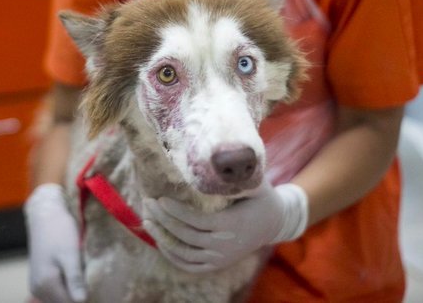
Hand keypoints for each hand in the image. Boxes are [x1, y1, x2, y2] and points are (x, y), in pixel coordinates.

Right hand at [24, 184, 86, 302]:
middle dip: (81, 295)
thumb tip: (82, 302)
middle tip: (97, 282)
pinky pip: (57, 291)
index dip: (88, 298)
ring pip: (61, 298)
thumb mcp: (70, 253)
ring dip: (75, 292)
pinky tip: (79, 275)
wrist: (44, 213)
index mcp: (46, 284)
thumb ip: (74, 279)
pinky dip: (68, 287)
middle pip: (65, 302)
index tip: (102, 289)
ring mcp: (37, 285)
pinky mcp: (40, 279)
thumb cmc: (59, 230)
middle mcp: (38, 289)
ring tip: (89, 277)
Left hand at [142, 182, 307, 273]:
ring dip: (162, 238)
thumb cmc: (261, 196)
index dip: (175, 212)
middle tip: (148, 203)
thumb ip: (239, 175)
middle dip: (163, 220)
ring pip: (184, 253)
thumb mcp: (256, 184)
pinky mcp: (217, 264)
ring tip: (147, 220)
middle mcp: (225, 245)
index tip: (159, 199)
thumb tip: (221, 157)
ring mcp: (221, 258)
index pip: (196, 221)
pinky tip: (160, 240)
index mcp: (232, 224)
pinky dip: (172, 256)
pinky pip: (189, 265)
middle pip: (186, 236)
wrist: (275, 222)